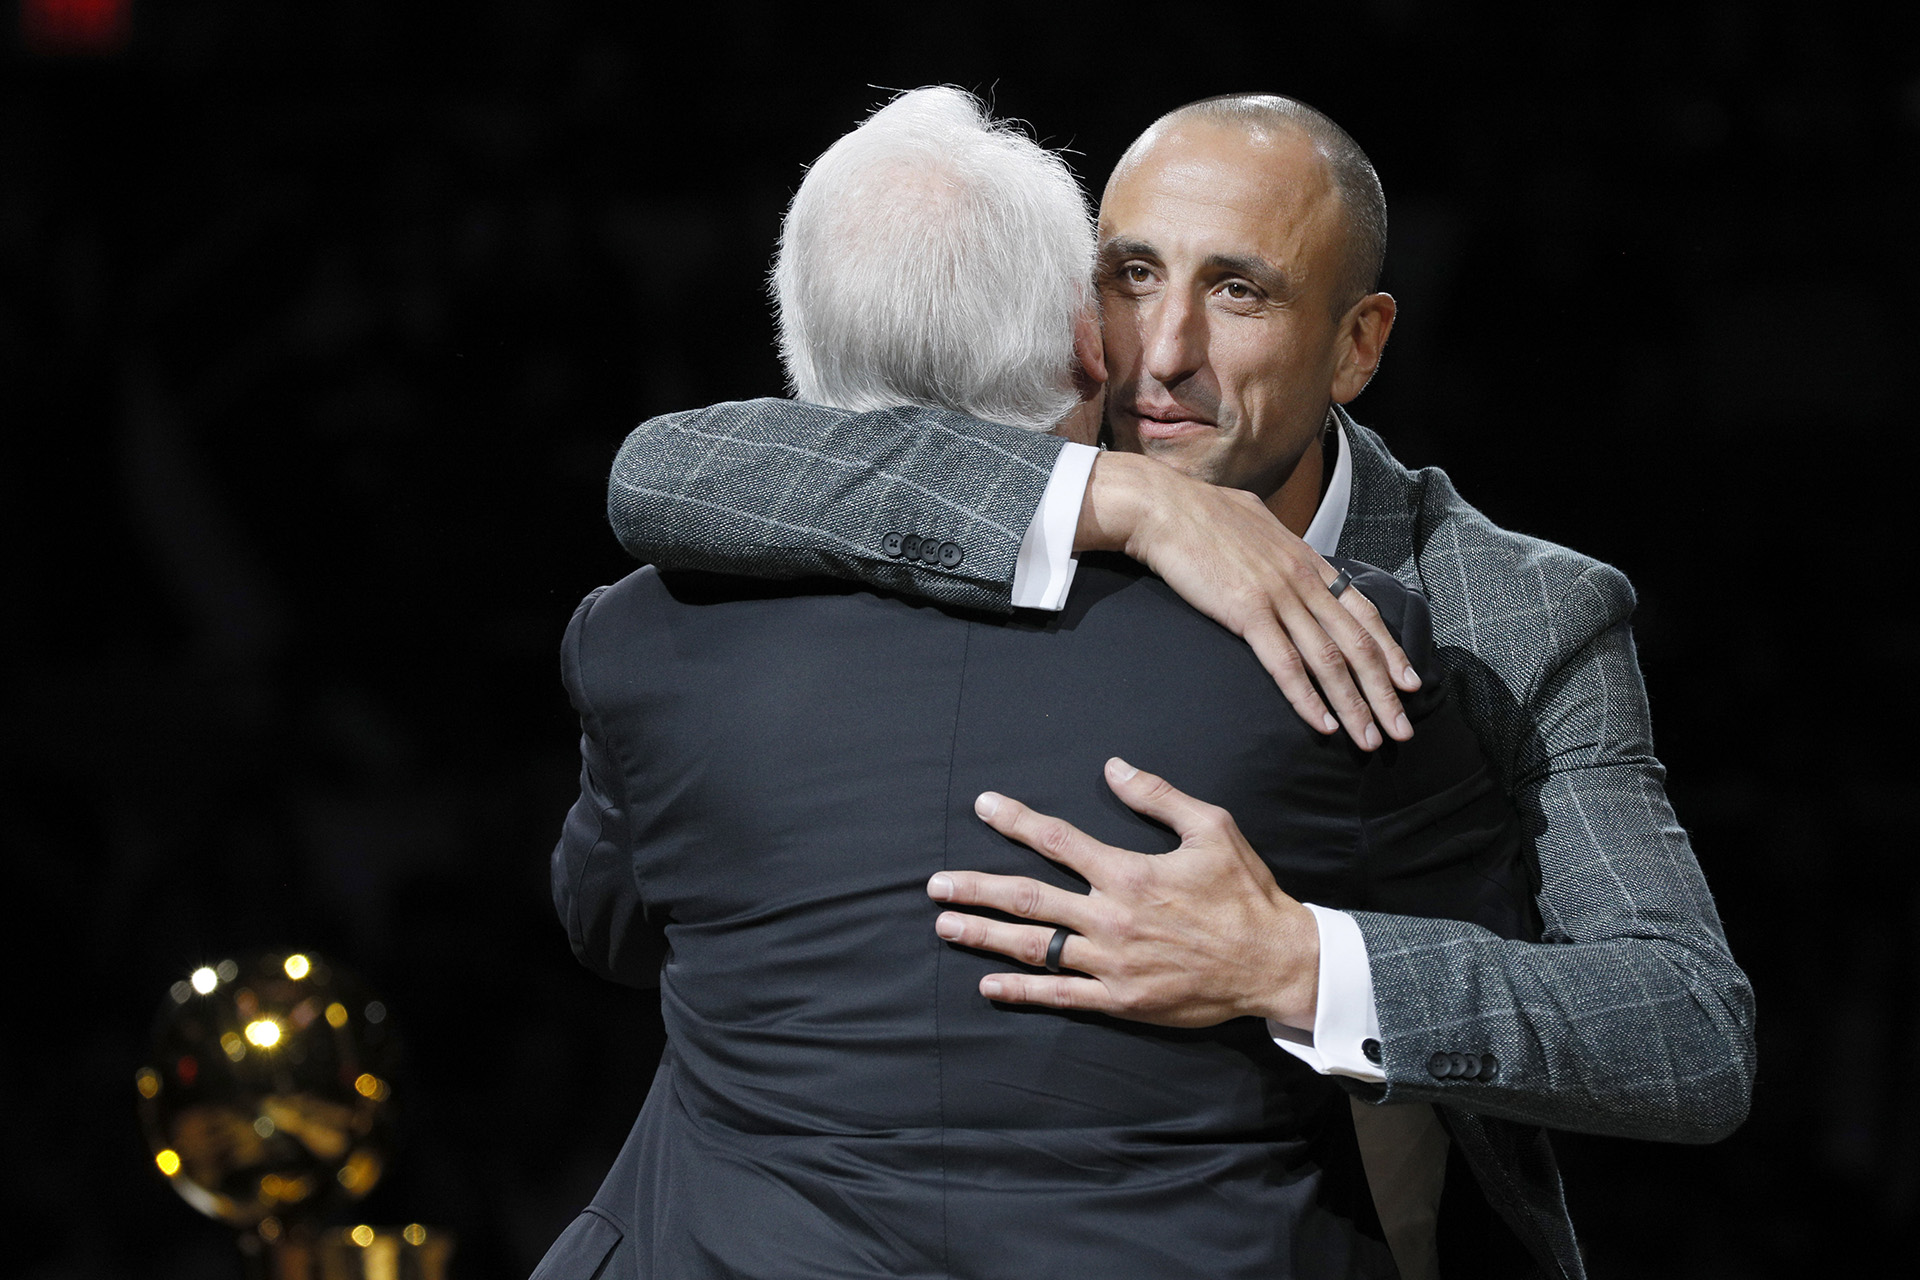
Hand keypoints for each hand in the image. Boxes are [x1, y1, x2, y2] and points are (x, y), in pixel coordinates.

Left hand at [928, 758, 1320, 1028]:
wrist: (1275, 962)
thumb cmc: (1245, 893)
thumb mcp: (1212, 828)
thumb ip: (1158, 797)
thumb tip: (1113, 767)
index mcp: (1129, 873)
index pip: (1057, 839)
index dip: (1015, 819)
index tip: (983, 805)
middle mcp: (1111, 918)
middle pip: (1027, 897)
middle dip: (976, 888)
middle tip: (934, 884)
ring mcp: (1111, 963)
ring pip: (1034, 946)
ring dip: (984, 935)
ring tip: (945, 925)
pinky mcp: (1120, 1000)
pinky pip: (1061, 995)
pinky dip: (1021, 990)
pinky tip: (988, 985)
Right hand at [1076, 451, 1417, 749]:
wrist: (1164, 506)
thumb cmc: (1201, 514)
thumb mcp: (1258, 525)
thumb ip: (1279, 547)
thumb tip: (1284, 551)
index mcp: (1307, 560)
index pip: (1363, 612)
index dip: (1390, 650)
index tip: (1408, 682)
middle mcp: (1303, 579)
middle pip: (1357, 644)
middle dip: (1384, 692)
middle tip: (1402, 729)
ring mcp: (1279, 595)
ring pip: (1329, 659)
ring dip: (1353, 705)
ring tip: (1370, 739)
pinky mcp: (1247, 611)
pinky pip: (1286, 663)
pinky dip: (1307, 698)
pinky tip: (1322, 725)